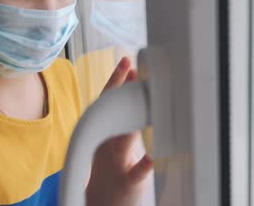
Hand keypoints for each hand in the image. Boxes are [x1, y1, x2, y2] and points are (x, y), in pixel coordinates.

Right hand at [86, 57, 152, 205]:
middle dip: (121, 93)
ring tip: (141, 103)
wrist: (102, 205)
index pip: (108, 103)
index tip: (126, 62)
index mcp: (105, 135)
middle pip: (112, 116)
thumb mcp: (113, 144)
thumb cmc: (111, 172)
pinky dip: (143, 166)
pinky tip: (151, 158)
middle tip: (132, 71)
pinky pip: (135, 173)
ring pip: (122, 141)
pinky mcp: (127, 183)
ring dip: (131, 122)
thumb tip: (132, 87)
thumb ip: (121, 119)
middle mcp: (108, 146)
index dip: (116, 82)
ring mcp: (117, 164)